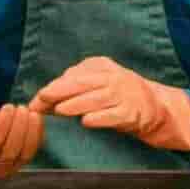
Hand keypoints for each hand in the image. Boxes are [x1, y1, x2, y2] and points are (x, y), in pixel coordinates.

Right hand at [0, 102, 44, 177]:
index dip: (2, 127)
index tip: (8, 107)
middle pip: (10, 152)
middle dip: (18, 128)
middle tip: (20, 107)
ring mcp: (8, 167)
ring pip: (24, 153)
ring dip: (30, 131)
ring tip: (29, 111)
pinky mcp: (20, 160)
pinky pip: (33, 150)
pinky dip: (37, 133)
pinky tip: (35, 117)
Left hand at [28, 56, 189, 153]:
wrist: (154, 106)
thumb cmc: (117, 95)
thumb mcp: (97, 82)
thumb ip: (73, 87)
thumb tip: (42, 99)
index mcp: (100, 66)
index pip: (73, 75)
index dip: (53, 88)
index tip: (36, 101)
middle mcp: (112, 77)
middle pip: (82, 83)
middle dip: (59, 92)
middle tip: (40, 100)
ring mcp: (123, 94)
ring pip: (96, 98)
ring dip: (76, 104)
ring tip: (59, 111)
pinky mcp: (131, 112)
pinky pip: (113, 115)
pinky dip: (99, 118)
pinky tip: (86, 122)